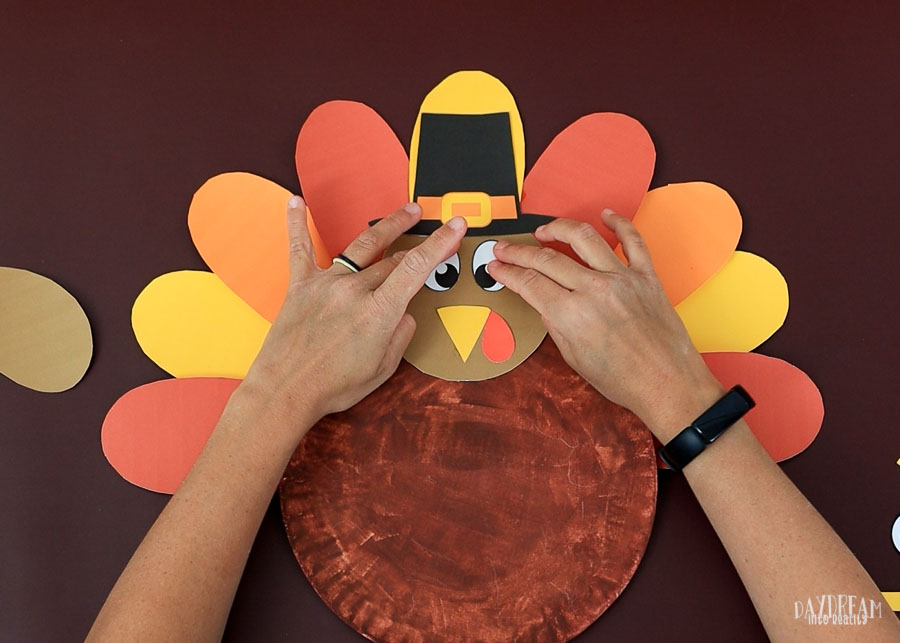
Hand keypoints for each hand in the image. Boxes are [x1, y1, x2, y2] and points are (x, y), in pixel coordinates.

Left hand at [242, 196, 466, 428]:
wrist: (285, 392)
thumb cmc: (333, 386)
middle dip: (418, 243)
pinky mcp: (300, 286)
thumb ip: (399, 334)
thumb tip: (404, 312)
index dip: (440, 243)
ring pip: (360, 246)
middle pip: (392, 259)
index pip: (417, 268)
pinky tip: (295, 202)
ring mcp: (325, 284)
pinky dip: (296, 223)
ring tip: (404, 213)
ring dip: (386, 226)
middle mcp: (353, 291)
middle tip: (434, 227)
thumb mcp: (383, 368)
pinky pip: (299, 248)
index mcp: (378, 312)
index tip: (455, 226)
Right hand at [487, 210, 722, 440]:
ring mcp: (622, 278)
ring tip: (544, 230)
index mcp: (571, 315)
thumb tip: (545, 301)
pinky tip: (606, 215)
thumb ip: (556, 324)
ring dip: (558, 228)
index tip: (496, 265)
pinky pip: (632, 240)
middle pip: (547, 258)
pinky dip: (619, 223)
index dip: (507, 271)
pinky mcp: (646, 276)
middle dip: (519, 251)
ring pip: (584, 237)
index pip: (529, 282)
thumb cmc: (622, 380)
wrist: (668, 384)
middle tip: (504, 247)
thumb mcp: (574, 357)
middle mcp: (594, 290)